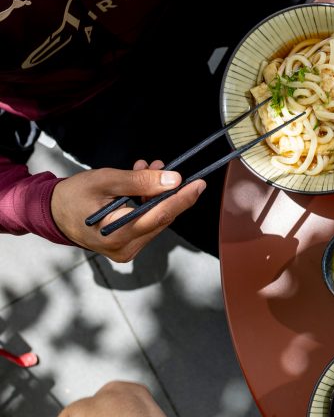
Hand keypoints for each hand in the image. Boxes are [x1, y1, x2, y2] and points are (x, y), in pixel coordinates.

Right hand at [51, 160, 205, 262]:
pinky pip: (147, 223)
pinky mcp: (127, 246)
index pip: (160, 215)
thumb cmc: (73, 196)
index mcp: (117, 236)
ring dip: (156, 194)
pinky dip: (148, 203)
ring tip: (146, 170)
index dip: (182, 198)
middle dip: (165, 191)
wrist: (50, 212)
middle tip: (160, 166)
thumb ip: (140, 181)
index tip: (199, 184)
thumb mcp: (105, 181)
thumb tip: (173, 179)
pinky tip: (141, 185)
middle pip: (160, 218)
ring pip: (155, 219)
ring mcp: (126, 250)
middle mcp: (125, 249)